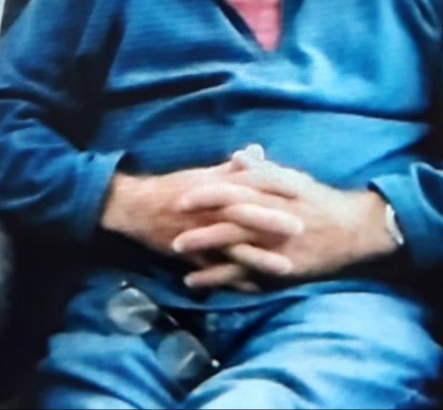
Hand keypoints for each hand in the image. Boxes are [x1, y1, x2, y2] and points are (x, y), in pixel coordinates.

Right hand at [99, 147, 302, 289]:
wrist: (138, 207)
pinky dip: (235, 281)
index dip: (278, 186)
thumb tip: (257, 151)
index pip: (253, 183)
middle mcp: (213, 208)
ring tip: (286, 267)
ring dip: (261, 257)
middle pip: (247, 214)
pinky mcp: (193, 255)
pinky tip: (255, 290)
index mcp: (219, 185)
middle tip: (303, 228)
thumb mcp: (206, 173)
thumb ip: (234, 166)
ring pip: (235, 246)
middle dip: (274, 221)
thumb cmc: (176, 187)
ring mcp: (203, 233)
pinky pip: (216, 271)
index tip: (303, 189)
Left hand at [174, 159, 398, 288]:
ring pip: (235, 242)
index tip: (185, 192)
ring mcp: (277, 241)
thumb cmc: (321, 201)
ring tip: (176, 247)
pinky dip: (219, 277)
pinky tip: (196, 281)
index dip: (210, 189)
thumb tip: (240, 154)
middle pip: (231, 212)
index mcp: (277, 190)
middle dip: (201, 215)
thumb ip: (265, 169)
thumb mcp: (294, 179)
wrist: (353, 230)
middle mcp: (275, 214)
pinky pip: (245, 273)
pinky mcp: (281, 265)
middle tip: (172, 217)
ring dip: (204, 245)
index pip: (237, 186)